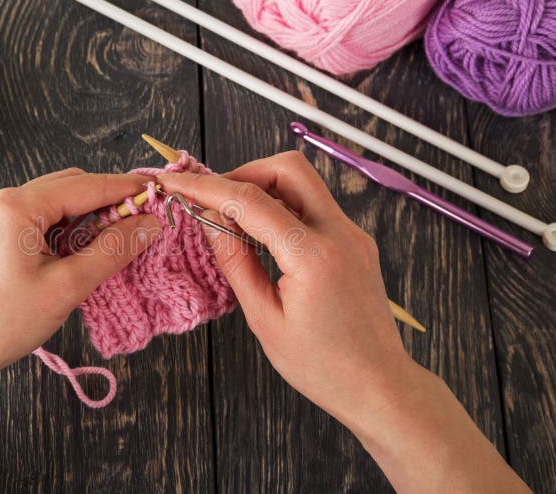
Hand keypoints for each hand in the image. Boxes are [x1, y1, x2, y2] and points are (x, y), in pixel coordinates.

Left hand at [0, 169, 159, 392]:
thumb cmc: (2, 324)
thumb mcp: (66, 287)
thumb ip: (112, 250)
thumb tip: (149, 223)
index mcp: (15, 206)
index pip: (85, 185)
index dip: (125, 188)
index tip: (157, 192)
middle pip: (66, 187)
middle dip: (105, 201)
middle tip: (139, 222)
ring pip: (49, 203)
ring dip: (82, 216)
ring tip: (109, 242)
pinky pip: (31, 219)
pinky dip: (59, 228)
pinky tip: (73, 252)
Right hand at [160, 153, 529, 492]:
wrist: (379, 386)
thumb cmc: (321, 366)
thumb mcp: (264, 319)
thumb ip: (236, 262)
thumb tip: (210, 220)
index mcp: (312, 255)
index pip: (250, 201)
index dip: (206, 187)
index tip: (175, 182)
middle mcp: (339, 233)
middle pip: (288, 168)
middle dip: (243, 173)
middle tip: (213, 200)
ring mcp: (352, 234)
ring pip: (304, 183)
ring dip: (264, 188)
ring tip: (233, 219)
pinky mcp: (355, 242)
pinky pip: (314, 207)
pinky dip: (283, 207)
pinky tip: (262, 235)